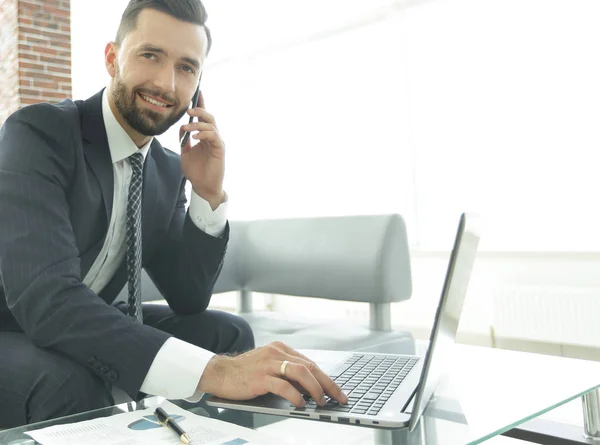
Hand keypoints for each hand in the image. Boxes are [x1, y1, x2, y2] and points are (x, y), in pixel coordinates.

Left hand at [179, 91, 224, 209]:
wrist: (203, 187)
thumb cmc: (196, 172)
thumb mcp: (185, 153)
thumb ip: (183, 140)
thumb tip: (181, 127)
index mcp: (204, 136)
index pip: (203, 118)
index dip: (201, 104)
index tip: (197, 92)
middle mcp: (212, 137)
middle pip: (209, 117)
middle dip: (199, 110)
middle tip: (188, 109)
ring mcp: (217, 142)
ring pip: (211, 125)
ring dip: (198, 124)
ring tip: (187, 128)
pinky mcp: (220, 149)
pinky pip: (213, 136)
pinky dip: (204, 134)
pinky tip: (195, 137)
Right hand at [198, 341, 348, 407]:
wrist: (219, 373)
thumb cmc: (244, 372)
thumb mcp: (268, 366)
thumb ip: (286, 372)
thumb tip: (309, 389)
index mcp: (280, 349)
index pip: (309, 363)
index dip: (325, 377)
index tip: (337, 390)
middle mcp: (276, 353)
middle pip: (309, 366)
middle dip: (327, 383)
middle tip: (339, 397)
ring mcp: (268, 364)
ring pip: (300, 373)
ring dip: (315, 388)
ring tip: (321, 402)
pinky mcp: (260, 377)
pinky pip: (283, 386)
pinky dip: (295, 395)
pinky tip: (301, 404)